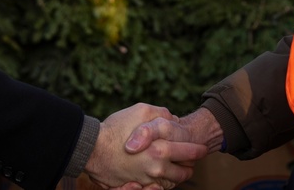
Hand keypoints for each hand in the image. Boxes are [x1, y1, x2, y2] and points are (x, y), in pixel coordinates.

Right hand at [85, 103, 207, 189]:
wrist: (91, 149)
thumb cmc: (116, 128)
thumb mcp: (141, 110)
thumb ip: (162, 114)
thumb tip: (175, 119)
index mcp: (161, 151)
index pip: (189, 153)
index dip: (197, 150)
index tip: (202, 147)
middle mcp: (156, 169)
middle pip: (182, 173)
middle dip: (189, 167)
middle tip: (192, 163)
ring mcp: (145, 182)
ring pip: (170, 184)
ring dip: (176, 178)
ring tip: (179, 171)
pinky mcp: (135, 188)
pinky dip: (159, 185)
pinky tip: (159, 178)